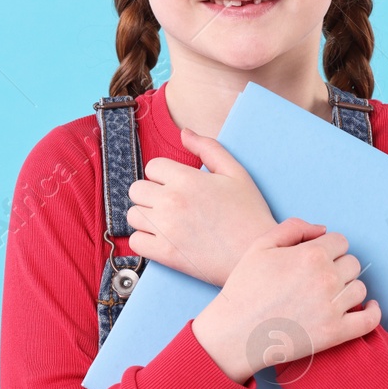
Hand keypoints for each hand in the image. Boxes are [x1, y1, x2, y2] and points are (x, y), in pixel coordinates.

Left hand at [125, 128, 275, 286]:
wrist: (255, 255)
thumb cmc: (249, 214)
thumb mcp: (236, 173)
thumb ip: (208, 148)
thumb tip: (184, 133)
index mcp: (187, 179)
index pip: (152, 167)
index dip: (164, 175)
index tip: (177, 187)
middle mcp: (171, 202)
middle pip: (136, 190)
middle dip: (150, 195)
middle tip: (170, 205)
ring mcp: (166, 229)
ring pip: (132, 215)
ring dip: (146, 218)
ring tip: (167, 223)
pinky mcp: (164, 254)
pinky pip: (135, 242)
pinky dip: (145, 241)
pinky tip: (163, 240)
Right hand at [192, 217, 380, 383]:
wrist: (235, 333)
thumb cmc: (244, 288)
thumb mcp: (260, 246)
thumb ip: (293, 228)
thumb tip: (323, 229)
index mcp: (311, 254)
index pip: (341, 242)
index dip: (329, 249)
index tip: (318, 259)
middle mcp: (326, 278)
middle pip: (353, 264)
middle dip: (339, 268)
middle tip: (320, 279)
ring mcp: (333, 307)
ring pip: (360, 289)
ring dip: (349, 289)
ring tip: (331, 295)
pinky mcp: (336, 333)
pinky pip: (370, 320)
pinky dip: (373, 312)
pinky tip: (368, 307)